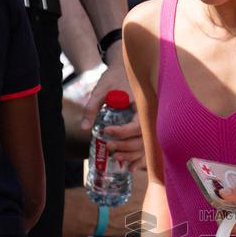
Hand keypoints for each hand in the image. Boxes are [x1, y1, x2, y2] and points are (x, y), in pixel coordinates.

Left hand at [78, 48, 145, 169]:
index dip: (122, 132)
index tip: (106, 131)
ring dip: (132, 155)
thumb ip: (92, 107)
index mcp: (142, 105)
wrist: (127, 68)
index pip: (137, 125)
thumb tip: (85, 127)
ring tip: (115, 157)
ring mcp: (150, 122)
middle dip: (125, 147)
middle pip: (143, 139)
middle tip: (108, 147)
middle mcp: (150, 116)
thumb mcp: (102, 89)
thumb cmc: (115, 77)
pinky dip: (139, 158)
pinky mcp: (146, 127)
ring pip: (145, 145)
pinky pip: (146, 145)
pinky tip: (129, 167)